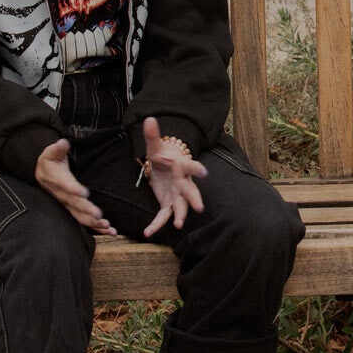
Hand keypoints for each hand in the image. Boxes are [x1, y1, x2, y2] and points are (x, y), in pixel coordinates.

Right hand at [34, 138, 114, 234]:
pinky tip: (110, 231)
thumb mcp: (51, 152)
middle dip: (87, 210)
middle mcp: (63, 195)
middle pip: (75, 204)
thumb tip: (63, 143)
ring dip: (93, 222)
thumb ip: (58, 149)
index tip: (84, 192)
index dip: (74, 189)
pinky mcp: (74, 210)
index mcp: (58, 180)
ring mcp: (68, 205)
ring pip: (80, 216)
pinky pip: (85, 221)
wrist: (42, 174)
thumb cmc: (49, 162)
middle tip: (98, 215)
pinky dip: (97, 228)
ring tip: (107, 226)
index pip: (66, 185)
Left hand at [140, 117, 207, 234]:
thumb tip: (149, 119)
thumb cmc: (163, 155)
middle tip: (200, 207)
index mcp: (182, 166)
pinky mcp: (168, 204)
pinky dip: (157, 225)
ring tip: (179, 225)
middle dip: (194, 199)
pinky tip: (148, 232)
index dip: (197, 169)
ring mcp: (177, 195)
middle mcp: (183, 182)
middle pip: (191, 191)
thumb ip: (153, 135)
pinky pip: (163, 216)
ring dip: (180, 216)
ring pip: (181, 207)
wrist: (165, 165)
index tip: (204, 172)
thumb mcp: (155, 146)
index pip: (191, 167)